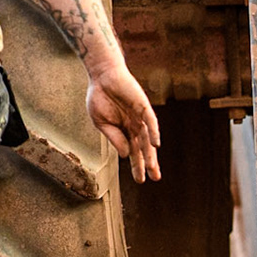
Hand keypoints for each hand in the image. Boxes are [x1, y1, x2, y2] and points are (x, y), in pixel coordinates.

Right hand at [87, 63, 160, 182]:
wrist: (102, 76)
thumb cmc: (100, 98)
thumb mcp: (101, 122)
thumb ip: (114, 138)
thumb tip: (125, 155)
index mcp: (125, 131)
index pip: (134, 152)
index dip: (137, 165)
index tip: (140, 180)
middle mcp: (135, 126)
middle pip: (144, 148)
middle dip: (149, 163)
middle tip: (155, 178)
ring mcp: (140, 117)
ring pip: (147, 138)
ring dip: (151, 153)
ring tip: (154, 168)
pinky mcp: (143, 106)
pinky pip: (150, 121)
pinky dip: (154, 132)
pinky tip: (155, 144)